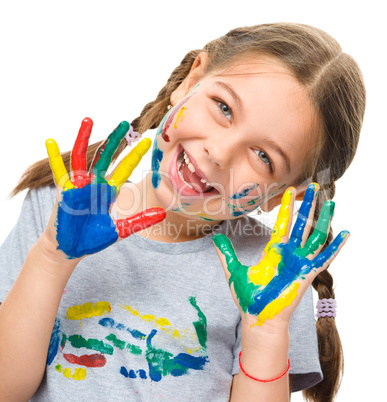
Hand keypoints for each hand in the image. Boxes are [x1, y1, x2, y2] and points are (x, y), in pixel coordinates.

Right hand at [45, 117, 165, 258]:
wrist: (71, 249)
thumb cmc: (93, 239)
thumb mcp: (120, 230)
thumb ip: (140, 221)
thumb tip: (163, 215)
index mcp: (109, 191)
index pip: (124, 169)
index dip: (134, 156)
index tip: (146, 141)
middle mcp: (94, 184)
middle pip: (106, 157)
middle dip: (115, 140)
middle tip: (125, 123)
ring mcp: (78, 186)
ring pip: (82, 157)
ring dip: (83, 138)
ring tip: (88, 119)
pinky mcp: (63, 192)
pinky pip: (59, 173)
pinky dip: (54, 158)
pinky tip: (50, 141)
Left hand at [213, 183, 348, 327]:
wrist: (257, 317)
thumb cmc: (248, 297)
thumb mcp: (234, 270)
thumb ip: (227, 253)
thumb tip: (214, 238)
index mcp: (273, 250)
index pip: (282, 222)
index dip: (287, 206)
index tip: (290, 190)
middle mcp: (288, 253)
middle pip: (300, 223)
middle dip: (306, 205)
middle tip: (312, 186)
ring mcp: (299, 262)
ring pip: (315, 236)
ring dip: (323, 219)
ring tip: (331, 202)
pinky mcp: (307, 274)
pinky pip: (325, 258)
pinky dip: (336, 247)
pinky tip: (345, 234)